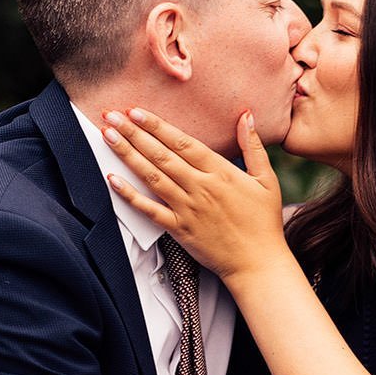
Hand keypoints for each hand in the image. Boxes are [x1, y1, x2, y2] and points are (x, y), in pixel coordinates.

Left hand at [100, 108, 288, 284]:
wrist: (258, 263)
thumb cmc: (264, 223)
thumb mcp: (267, 180)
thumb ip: (253, 147)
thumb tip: (246, 116)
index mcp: (221, 173)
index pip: (183, 142)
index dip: (157, 125)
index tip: (137, 111)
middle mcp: (201, 188)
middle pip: (161, 155)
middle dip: (134, 133)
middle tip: (112, 116)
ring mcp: (188, 209)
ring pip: (152, 176)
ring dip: (127, 155)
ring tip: (108, 137)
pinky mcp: (179, 229)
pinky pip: (149, 210)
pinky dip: (130, 195)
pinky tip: (113, 179)